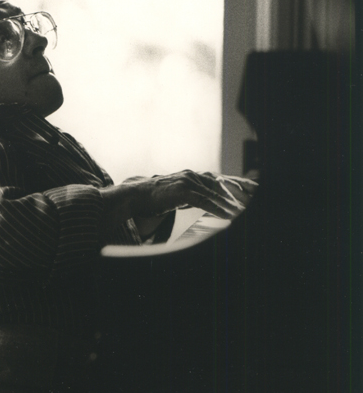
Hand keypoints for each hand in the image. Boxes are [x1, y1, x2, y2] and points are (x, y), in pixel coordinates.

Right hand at [99, 171, 257, 240]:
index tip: (254, 187)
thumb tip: (208, 204)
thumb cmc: (155, 198)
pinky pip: (204, 201)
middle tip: (258, 194)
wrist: (135, 195)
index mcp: (193, 176)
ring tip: (245, 211)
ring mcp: (188, 181)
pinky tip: (227, 216)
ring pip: (216, 192)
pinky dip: (217, 208)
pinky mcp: (181, 191)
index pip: (220, 178)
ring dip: (231, 202)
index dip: (238, 182)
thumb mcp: (178, 196)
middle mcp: (193, 175)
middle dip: (241, 188)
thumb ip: (194, 197)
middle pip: (223, 182)